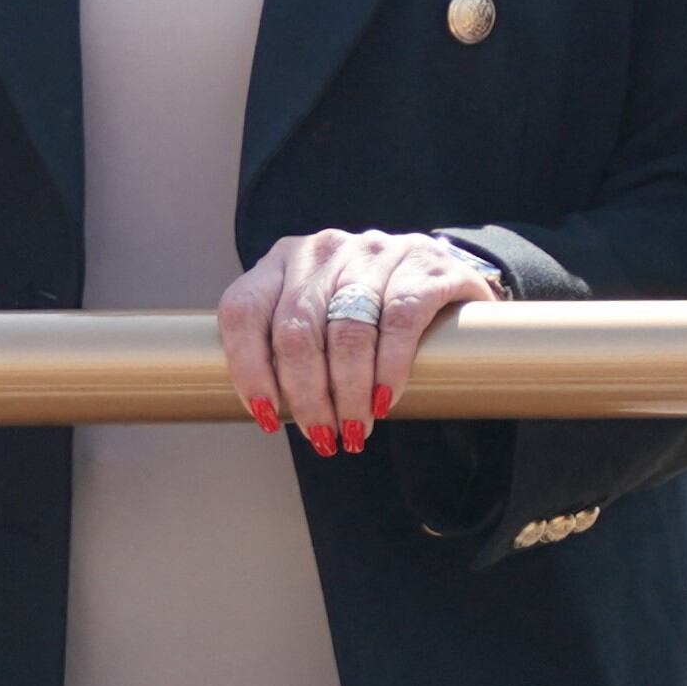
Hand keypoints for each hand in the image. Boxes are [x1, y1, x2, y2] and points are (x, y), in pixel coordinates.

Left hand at [221, 229, 502, 453]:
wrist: (441, 276)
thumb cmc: (366, 309)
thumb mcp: (318, 312)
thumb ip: (288, 345)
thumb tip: (268, 415)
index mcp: (283, 260)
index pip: (244, 311)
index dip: (248, 370)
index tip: (266, 416)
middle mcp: (323, 250)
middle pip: (297, 331)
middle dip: (307, 396)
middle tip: (322, 435)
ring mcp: (374, 252)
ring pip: (347, 332)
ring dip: (348, 394)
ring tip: (354, 430)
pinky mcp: (423, 267)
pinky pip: (399, 323)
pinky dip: (389, 371)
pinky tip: (384, 401)